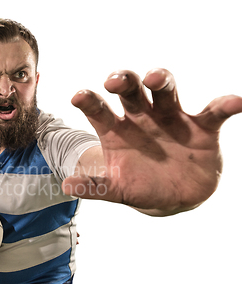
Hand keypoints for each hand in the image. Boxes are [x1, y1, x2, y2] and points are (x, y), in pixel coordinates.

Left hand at [63, 68, 241, 214]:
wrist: (171, 196)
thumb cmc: (138, 185)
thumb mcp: (115, 188)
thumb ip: (94, 186)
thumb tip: (67, 185)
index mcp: (117, 130)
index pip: (99, 111)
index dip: (89, 102)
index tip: (78, 96)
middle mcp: (142, 118)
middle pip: (131, 93)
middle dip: (123, 82)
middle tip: (114, 81)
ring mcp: (171, 119)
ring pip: (167, 92)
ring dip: (162, 81)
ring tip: (156, 79)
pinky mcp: (201, 127)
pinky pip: (214, 111)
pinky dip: (225, 105)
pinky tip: (236, 102)